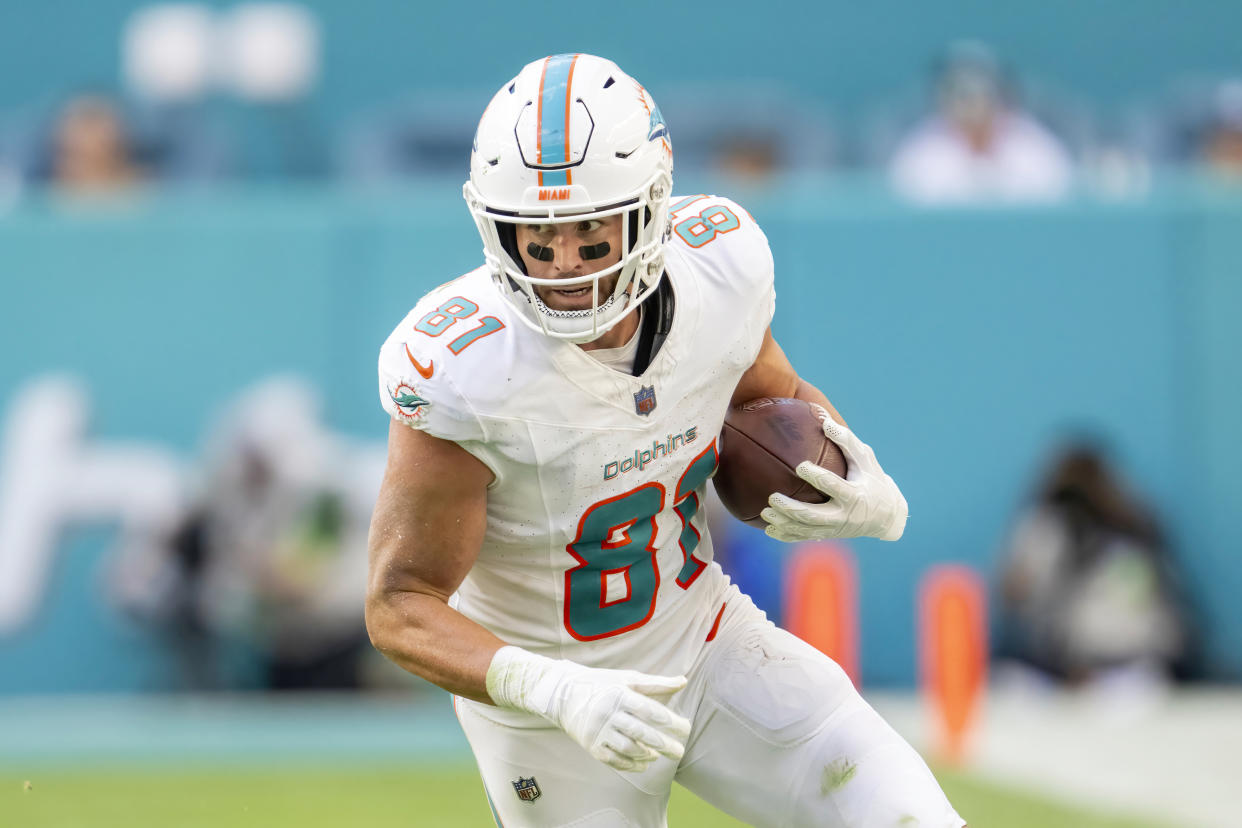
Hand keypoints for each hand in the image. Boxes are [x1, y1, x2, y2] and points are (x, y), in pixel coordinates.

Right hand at [486, 646, 690, 771]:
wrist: (561, 693)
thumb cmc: (600, 684)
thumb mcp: (626, 678)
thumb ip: (655, 684)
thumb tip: (683, 682)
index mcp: (619, 694)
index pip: (649, 710)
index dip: (669, 721)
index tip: (685, 728)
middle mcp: (608, 712)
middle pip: (641, 732)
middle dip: (663, 744)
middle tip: (680, 752)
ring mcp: (598, 730)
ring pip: (627, 748)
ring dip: (647, 755)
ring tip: (659, 756)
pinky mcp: (590, 745)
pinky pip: (613, 760)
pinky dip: (630, 764)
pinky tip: (643, 764)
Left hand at [760, 414, 907, 541]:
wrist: (886, 516)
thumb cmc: (872, 478)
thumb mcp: (865, 458)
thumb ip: (845, 439)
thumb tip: (822, 417)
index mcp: (854, 495)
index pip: (833, 486)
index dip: (817, 476)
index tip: (800, 466)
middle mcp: (843, 516)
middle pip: (814, 516)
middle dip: (792, 509)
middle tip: (772, 497)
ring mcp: (834, 529)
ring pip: (805, 530)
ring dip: (784, 523)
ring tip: (765, 512)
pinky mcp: (828, 535)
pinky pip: (804, 537)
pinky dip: (786, 535)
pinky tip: (768, 529)